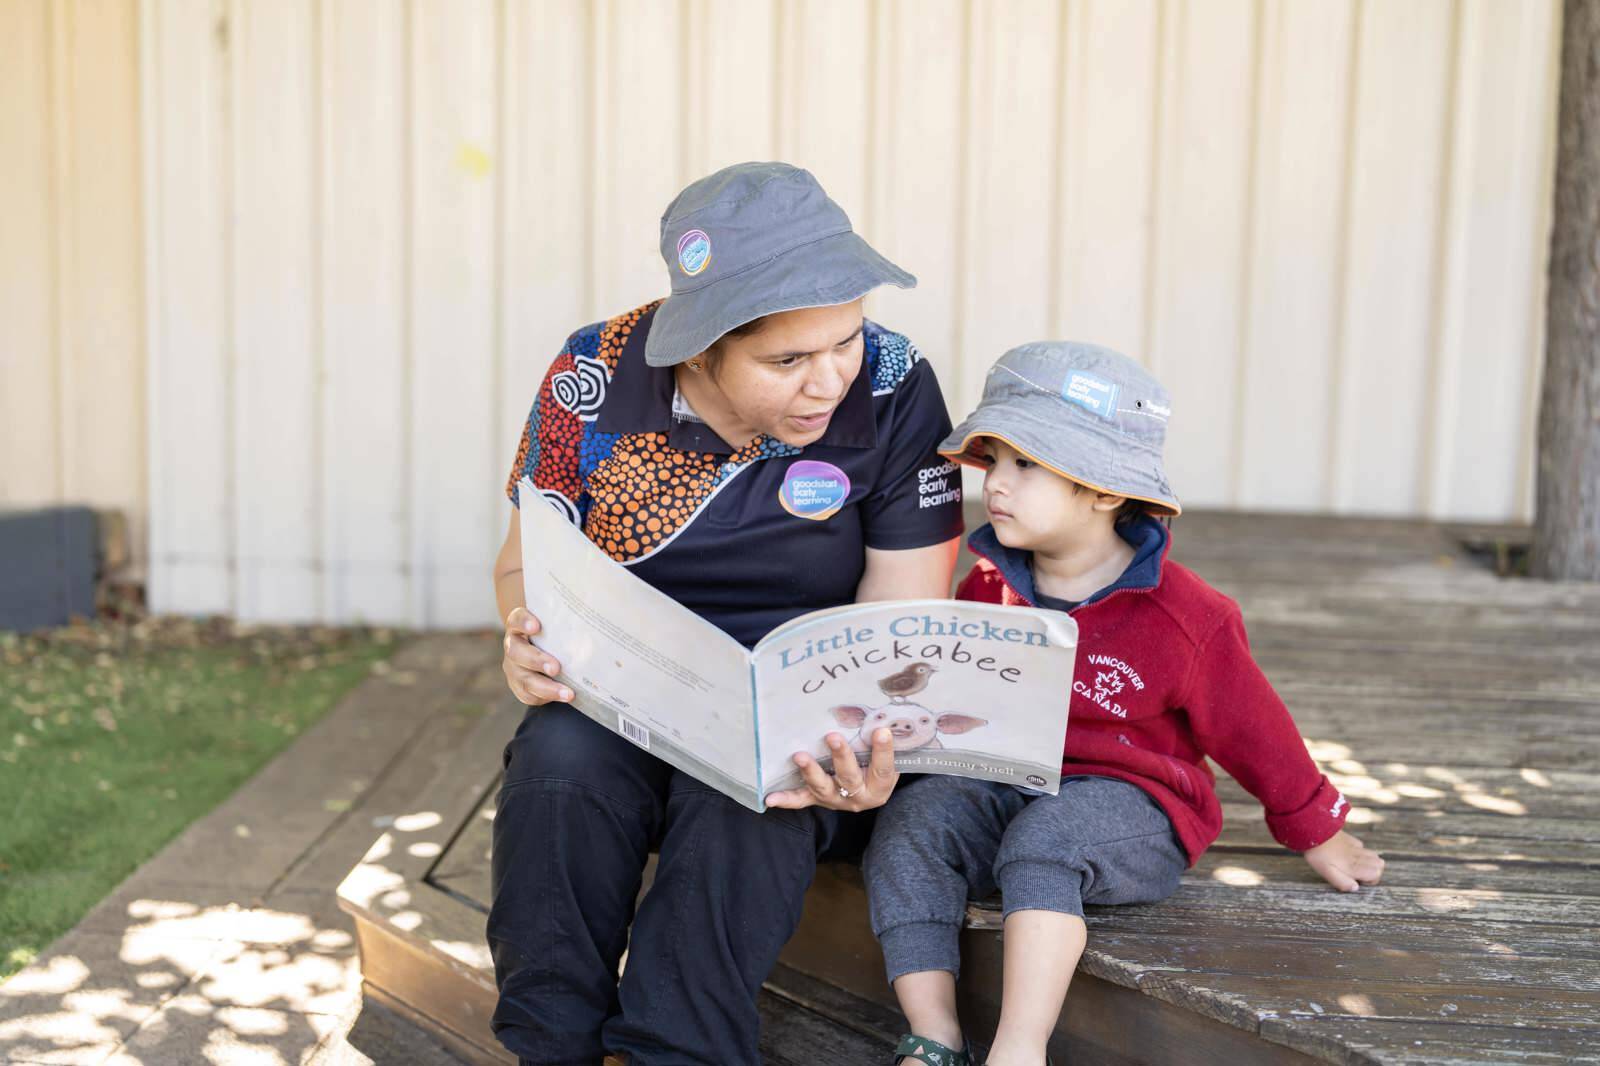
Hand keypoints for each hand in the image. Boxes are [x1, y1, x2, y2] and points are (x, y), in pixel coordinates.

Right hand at [502, 607, 571, 705]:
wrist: (545, 652)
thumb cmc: (555, 634)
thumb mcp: (557, 625)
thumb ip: (568, 621)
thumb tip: (601, 610)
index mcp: (519, 626)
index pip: (516, 619)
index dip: (524, 622)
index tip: (537, 626)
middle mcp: (513, 646)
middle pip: (517, 652)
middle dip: (537, 660)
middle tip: (556, 668)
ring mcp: (513, 668)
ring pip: (524, 679)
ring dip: (546, 687)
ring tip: (568, 693)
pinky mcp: (519, 686)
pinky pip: (528, 695)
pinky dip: (546, 698)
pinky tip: (563, 697)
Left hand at [764, 729, 899, 811]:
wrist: (869, 789)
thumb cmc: (878, 764)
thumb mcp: (889, 755)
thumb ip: (884, 739)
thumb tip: (884, 713)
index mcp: (880, 787)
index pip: (883, 770)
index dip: (883, 752)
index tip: (882, 731)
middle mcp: (858, 796)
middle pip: (849, 778)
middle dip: (841, 757)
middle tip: (832, 737)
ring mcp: (836, 799)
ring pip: (823, 788)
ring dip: (810, 772)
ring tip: (800, 757)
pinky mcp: (818, 799)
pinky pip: (802, 799)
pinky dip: (786, 799)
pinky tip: (770, 798)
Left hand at [1303, 830, 1384, 891]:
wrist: (1313, 831)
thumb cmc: (1318, 855)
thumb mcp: (1327, 873)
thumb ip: (1342, 882)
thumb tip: (1356, 888)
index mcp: (1354, 866)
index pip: (1376, 874)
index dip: (1371, 880)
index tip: (1358, 880)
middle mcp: (1358, 856)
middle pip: (1380, 865)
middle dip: (1373, 871)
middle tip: (1357, 874)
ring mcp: (1355, 846)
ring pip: (1374, 855)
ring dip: (1369, 862)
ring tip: (1354, 866)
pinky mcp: (1350, 839)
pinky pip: (1363, 847)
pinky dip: (1361, 852)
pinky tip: (1348, 854)